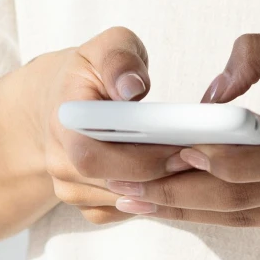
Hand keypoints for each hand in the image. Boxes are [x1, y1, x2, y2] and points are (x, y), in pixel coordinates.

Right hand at [38, 26, 189, 225]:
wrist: (58, 101)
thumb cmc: (92, 73)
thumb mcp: (105, 48)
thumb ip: (119, 60)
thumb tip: (131, 88)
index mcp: (62, 119)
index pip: (93, 154)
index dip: (139, 158)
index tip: (182, 147)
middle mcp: (59, 160)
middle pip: (112, 184)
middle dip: (162, 174)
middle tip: (201, 158)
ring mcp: (69, 186)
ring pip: (123, 201)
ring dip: (163, 188)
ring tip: (196, 165)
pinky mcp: (86, 203)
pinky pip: (124, 211)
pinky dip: (153, 198)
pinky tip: (174, 177)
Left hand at [110, 33, 259, 241]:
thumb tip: (212, 90)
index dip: (227, 158)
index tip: (180, 150)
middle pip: (243, 198)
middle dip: (176, 193)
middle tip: (122, 184)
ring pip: (244, 219)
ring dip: (184, 210)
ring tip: (131, 199)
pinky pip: (258, 225)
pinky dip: (215, 217)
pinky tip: (175, 206)